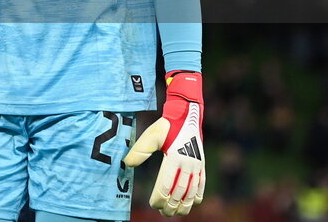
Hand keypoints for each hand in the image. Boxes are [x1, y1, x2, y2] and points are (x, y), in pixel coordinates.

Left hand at [124, 71, 204, 215]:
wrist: (187, 115)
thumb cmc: (167, 126)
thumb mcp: (151, 135)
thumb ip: (139, 150)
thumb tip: (126, 163)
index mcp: (174, 157)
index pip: (166, 185)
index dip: (159, 198)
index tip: (153, 204)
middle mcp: (188, 163)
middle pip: (179, 193)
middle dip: (170, 206)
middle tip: (162, 212)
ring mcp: (197, 165)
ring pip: (192, 192)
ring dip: (184, 205)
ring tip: (175, 212)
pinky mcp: (202, 164)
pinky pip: (202, 185)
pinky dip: (197, 197)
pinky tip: (190, 203)